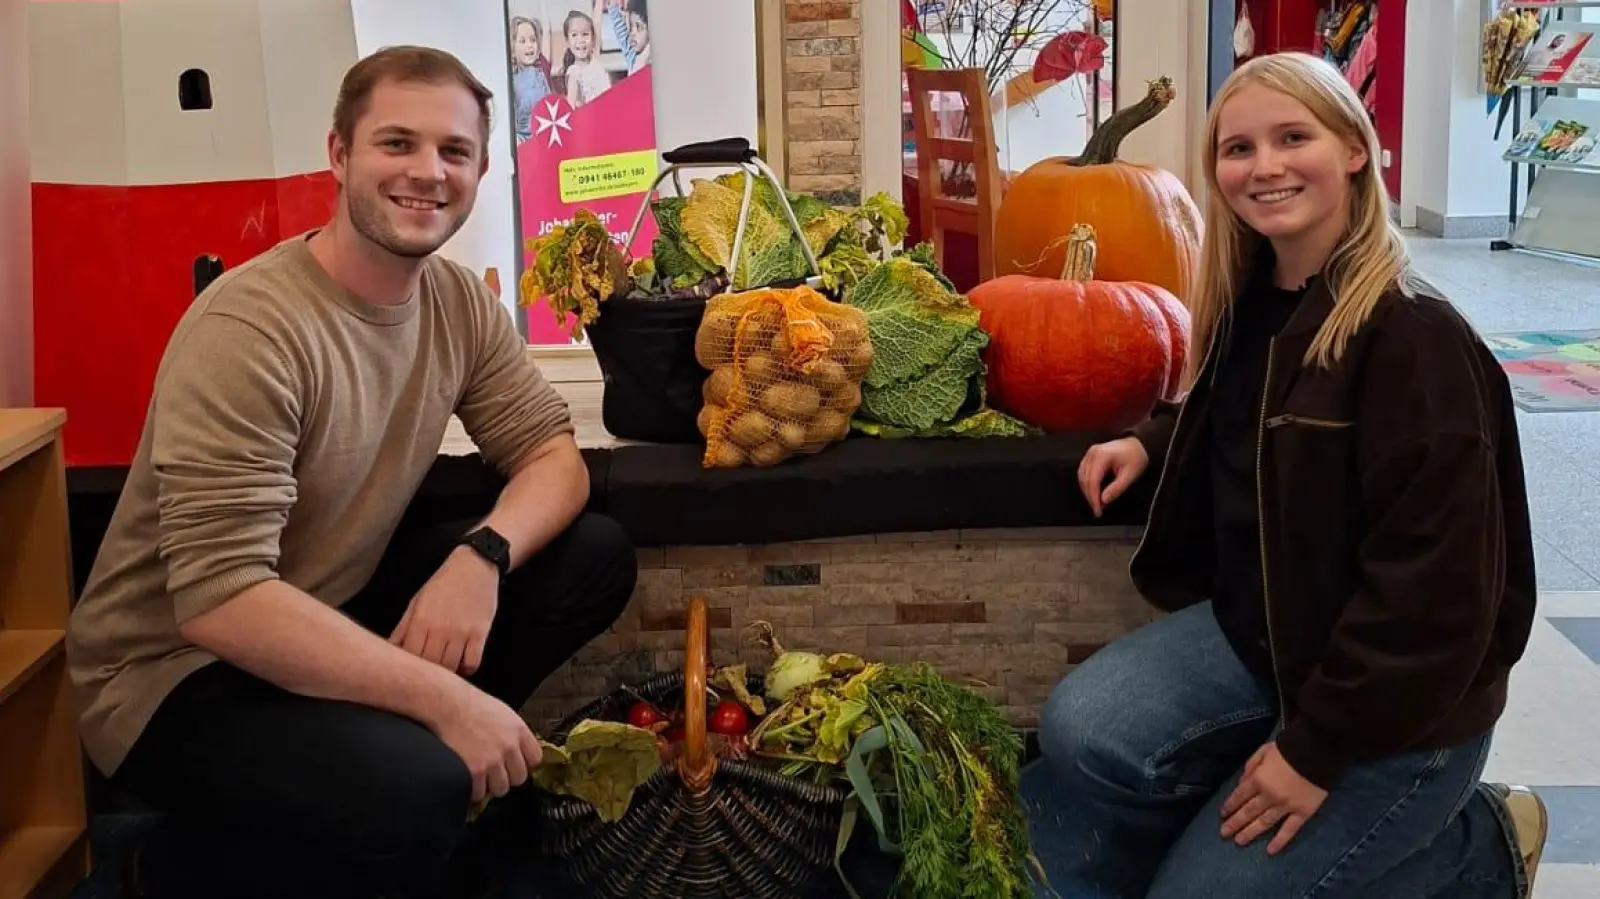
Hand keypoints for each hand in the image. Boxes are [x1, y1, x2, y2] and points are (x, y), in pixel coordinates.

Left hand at [392, 548, 499, 674]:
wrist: (475, 566)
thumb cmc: (442, 584)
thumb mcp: (417, 602)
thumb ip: (403, 627)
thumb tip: (388, 650)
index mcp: (420, 621)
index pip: (409, 656)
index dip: (407, 667)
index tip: (409, 670)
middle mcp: (440, 629)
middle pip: (429, 665)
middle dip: (426, 673)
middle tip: (426, 675)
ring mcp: (462, 632)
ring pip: (450, 667)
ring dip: (446, 673)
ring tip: (443, 671)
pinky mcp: (480, 633)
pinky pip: (473, 662)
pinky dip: (467, 669)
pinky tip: (462, 664)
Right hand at [431, 681, 543, 804]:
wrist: (447, 704)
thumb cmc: (471, 706)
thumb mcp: (503, 713)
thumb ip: (514, 735)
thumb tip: (518, 753)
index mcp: (519, 731)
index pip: (535, 759)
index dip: (524, 763)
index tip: (514, 764)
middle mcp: (509, 748)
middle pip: (519, 778)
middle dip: (507, 776)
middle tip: (494, 772)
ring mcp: (493, 761)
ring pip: (501, 788)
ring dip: (491, 785)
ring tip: (480, 776)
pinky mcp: (475, 772)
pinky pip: (480, 793)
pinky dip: (474, 790)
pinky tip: (468, 779)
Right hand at [1077, 437, 1148, 516]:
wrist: (1139, 444)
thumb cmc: (1136, 457)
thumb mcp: (1130, 475)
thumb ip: (1117, 488)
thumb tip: (1104, 500)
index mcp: (1102, 456)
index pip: (1093, 481)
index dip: (1094, 498)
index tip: (1098, 510)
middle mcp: (1093, 453)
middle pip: (1085, 479)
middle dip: (1090, 497)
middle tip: (1098, 509)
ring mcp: (1090, 453)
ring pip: (1082, 476)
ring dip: (1087, 491)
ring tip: (1096, 503)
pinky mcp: (1091, 456)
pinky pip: (1084, 472)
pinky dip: (1087, 484)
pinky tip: (1093, 492)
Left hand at [1220, 742, 1327, 854]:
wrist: (1317, 752)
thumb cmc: (1288, 749)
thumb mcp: (1263, 751)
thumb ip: (1250, 767)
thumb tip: (1241, 783)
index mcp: (1258, 780)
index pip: (1239, 796)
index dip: (1230, 805)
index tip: (1222, 814)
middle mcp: (1268, 796)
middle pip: (1248, 812)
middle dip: (1234, 823)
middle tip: (1223, 834)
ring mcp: (1286, 806)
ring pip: (1264, 823)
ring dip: (1250, 833)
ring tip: (1239, 841)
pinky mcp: (1303, 813)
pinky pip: (1290, 830)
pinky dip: (1280, 841)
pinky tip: (1270, 851)